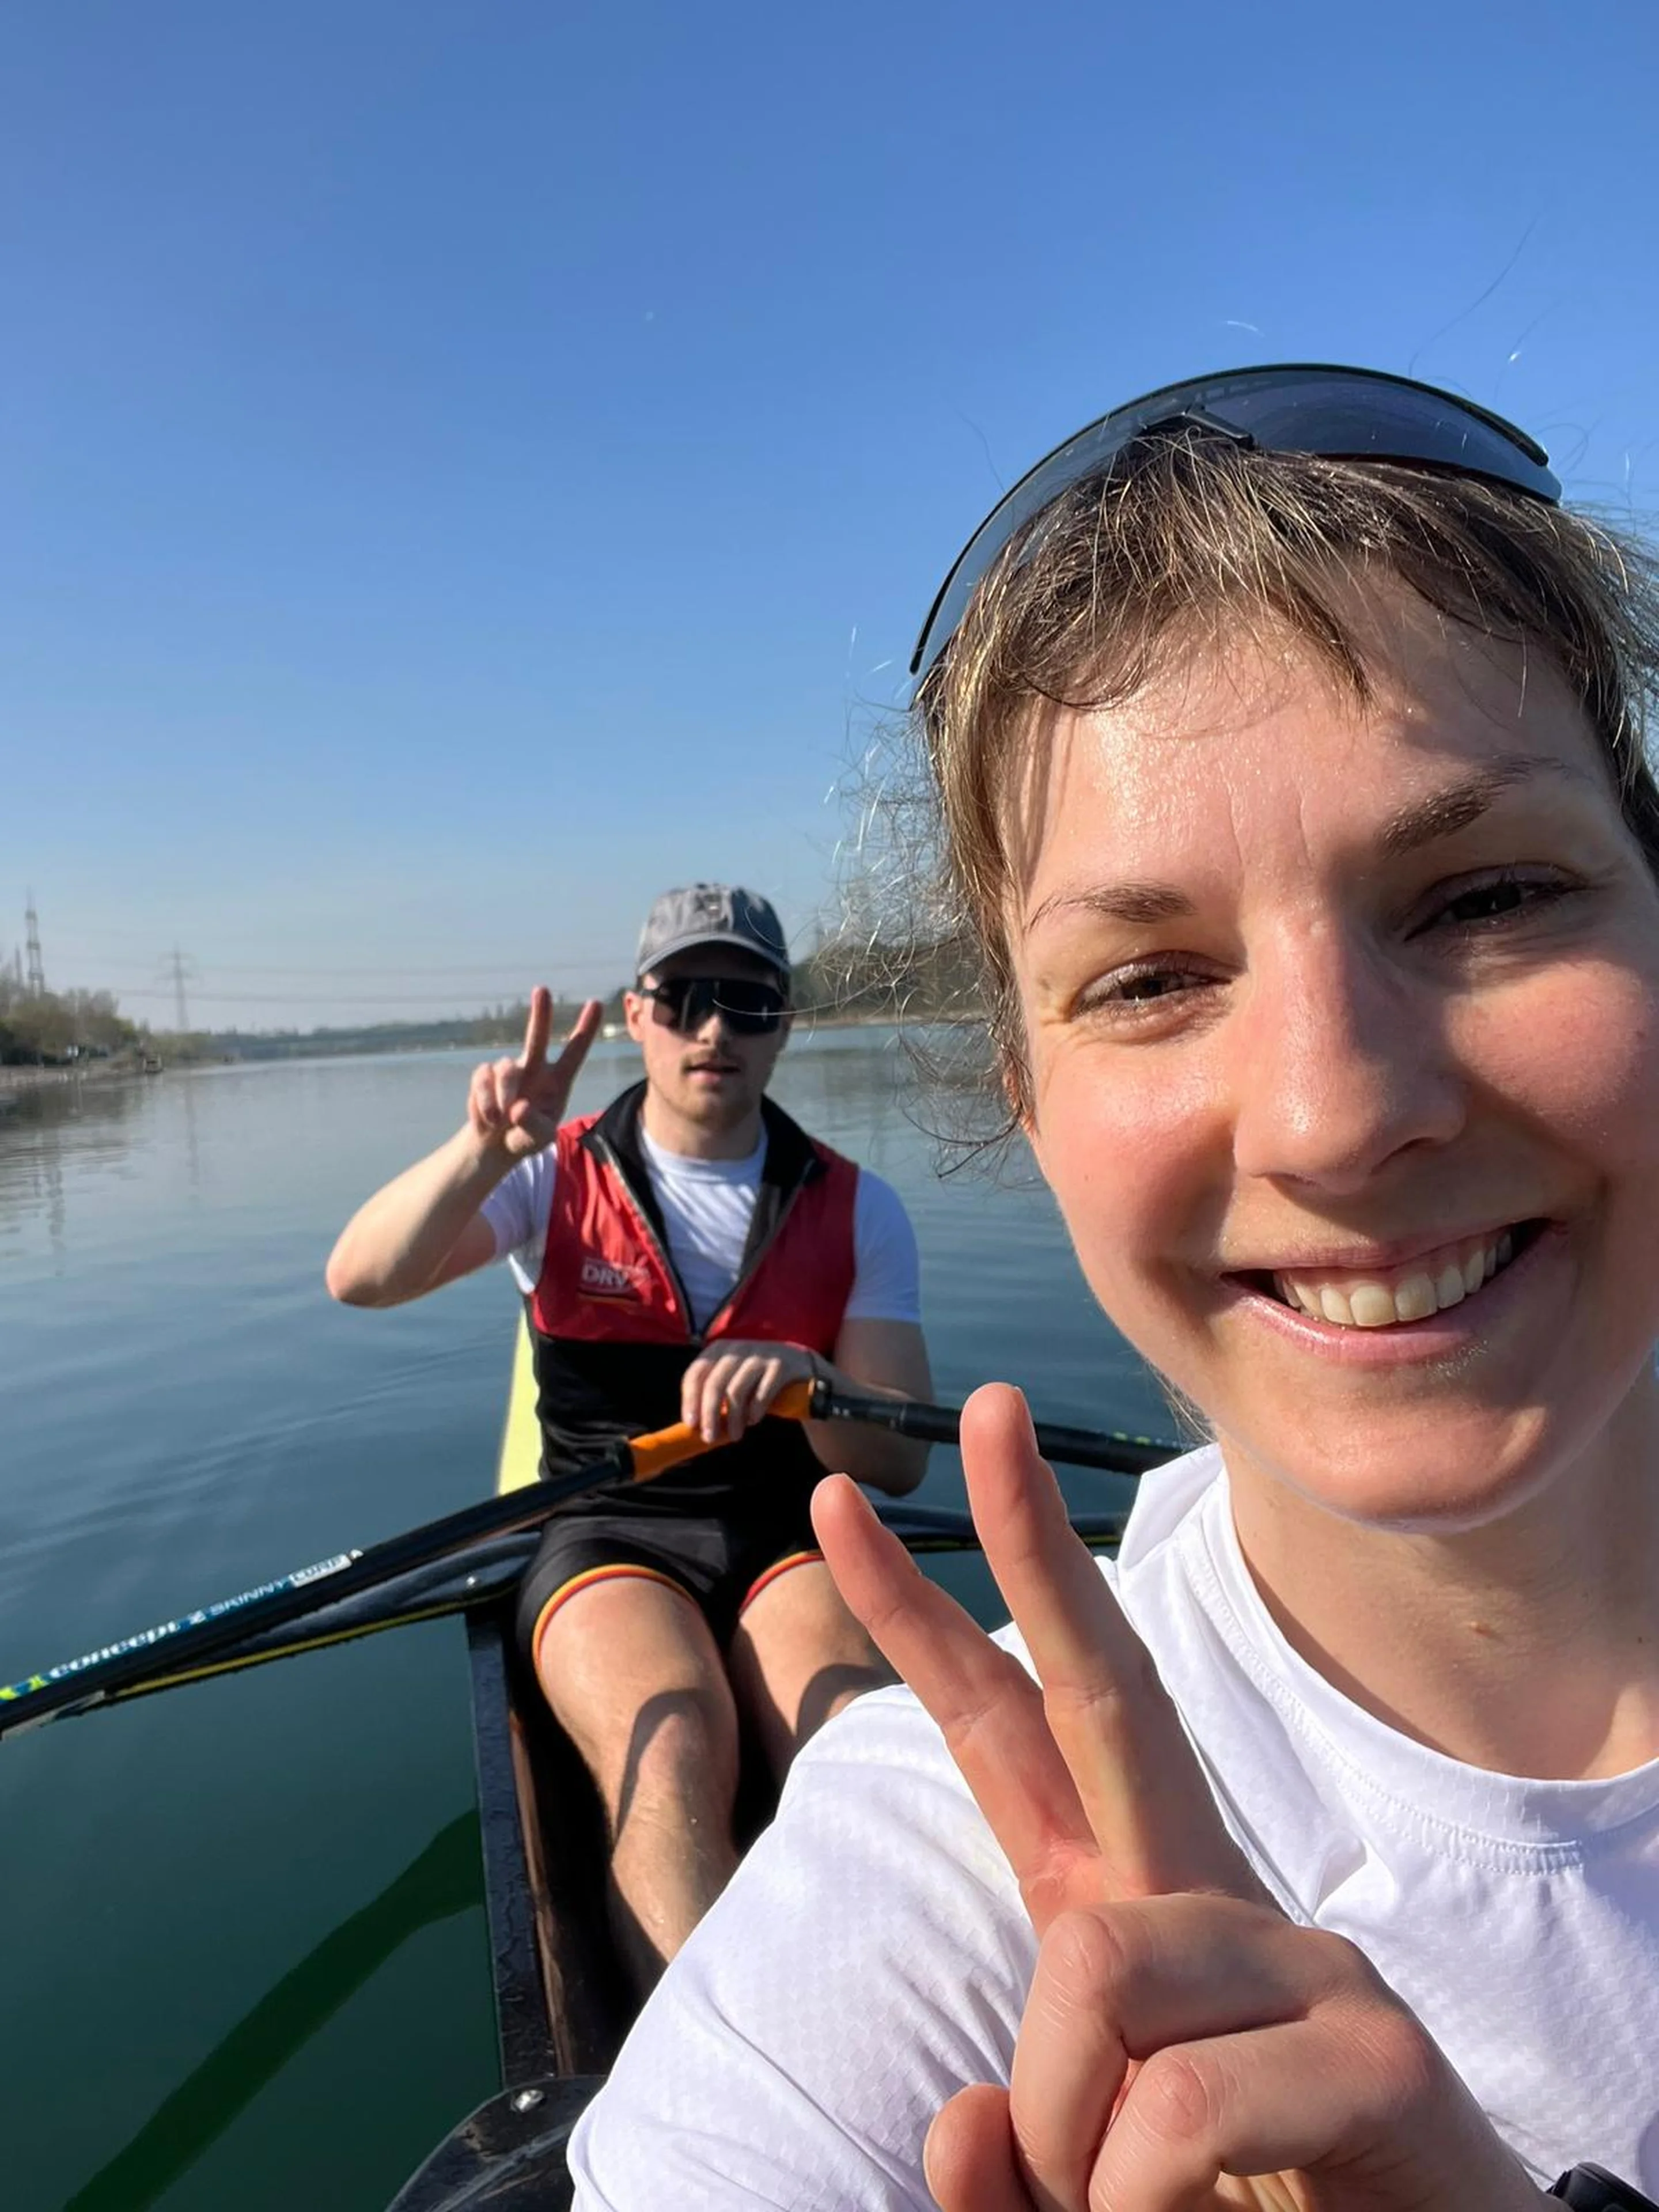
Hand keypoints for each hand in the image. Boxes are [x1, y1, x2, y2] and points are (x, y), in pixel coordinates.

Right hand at [466, 990, 601, 1160]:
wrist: (494, 1145)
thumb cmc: (526, 1138)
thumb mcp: (539, 1139)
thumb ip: (534, 1126)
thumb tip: (518, 1108)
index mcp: (558, 1081)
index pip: (574, 1052)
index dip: (585, 1029)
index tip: (596, 1003)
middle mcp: (534, 1069)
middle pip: (537, 1036)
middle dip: (540, 1014)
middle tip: (542, 990)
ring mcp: (509, 1070)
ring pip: (505, 1068)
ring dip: (503, 1096)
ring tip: (501, 1120)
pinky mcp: (485, 1076)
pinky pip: (482, 1079)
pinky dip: (484, 1103)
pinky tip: (488, 1119)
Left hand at [680, 1339, 820, 1444]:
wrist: (802, 1368)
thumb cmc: (758, 1381)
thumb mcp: (733, 1381)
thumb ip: (714, 1397)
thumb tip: (694, 1426)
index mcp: (719, 1349)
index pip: (695, 1373)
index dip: (690, 1399)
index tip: (691, 1424)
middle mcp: (738, 1347)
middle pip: (714, 1383)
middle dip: (709, 1414)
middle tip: (709, 1437)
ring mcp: (760, 1354)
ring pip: (736, 1390)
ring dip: (733, 1418)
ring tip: (735, 1436)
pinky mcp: (781, 1364)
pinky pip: (762, 1392)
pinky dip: (755, 1410)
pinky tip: (753, 1420)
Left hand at [812, 1386, 1541, 2211]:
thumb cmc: (1229, 2205)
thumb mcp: (1079, 2169)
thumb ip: (1007, 2144)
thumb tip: (964, 2117)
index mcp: (1118, 1896)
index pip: (1006, 1731)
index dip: (919, 1620)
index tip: (839, 1513)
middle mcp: (1204, 1890)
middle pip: (1106, 1686)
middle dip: (1032, 1541)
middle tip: (986, 1402)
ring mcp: (1299, 1952)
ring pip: (1095, 1970)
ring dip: (1065, 2131)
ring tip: (1123, 2207)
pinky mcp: (1378, 2048)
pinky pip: (1176, 2106)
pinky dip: (1131, 2194)